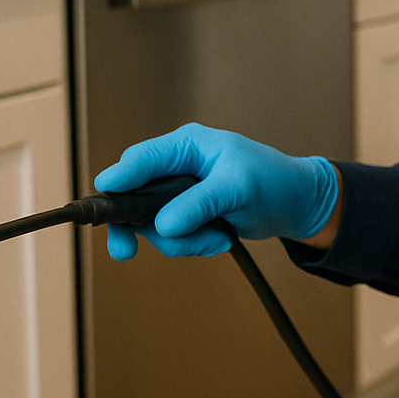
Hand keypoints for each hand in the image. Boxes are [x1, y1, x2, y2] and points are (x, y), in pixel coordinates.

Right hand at [94, 122, 338, 259]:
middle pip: (133, 197)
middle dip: (141, 227)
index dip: (118, 180)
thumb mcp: (239, 188)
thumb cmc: (274, 182)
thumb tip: (163, 225)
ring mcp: (179, 193)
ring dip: (182, 241)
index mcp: (187, 145)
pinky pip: (171, 238)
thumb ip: (200, 204)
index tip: (102, 202)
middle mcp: (177, 167)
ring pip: (152, 226)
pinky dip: (193, 245)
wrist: (296, 205)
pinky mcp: (186, 215)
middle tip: (127, 252)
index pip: (141, 159)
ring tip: (218, 237)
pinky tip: (220, 239)